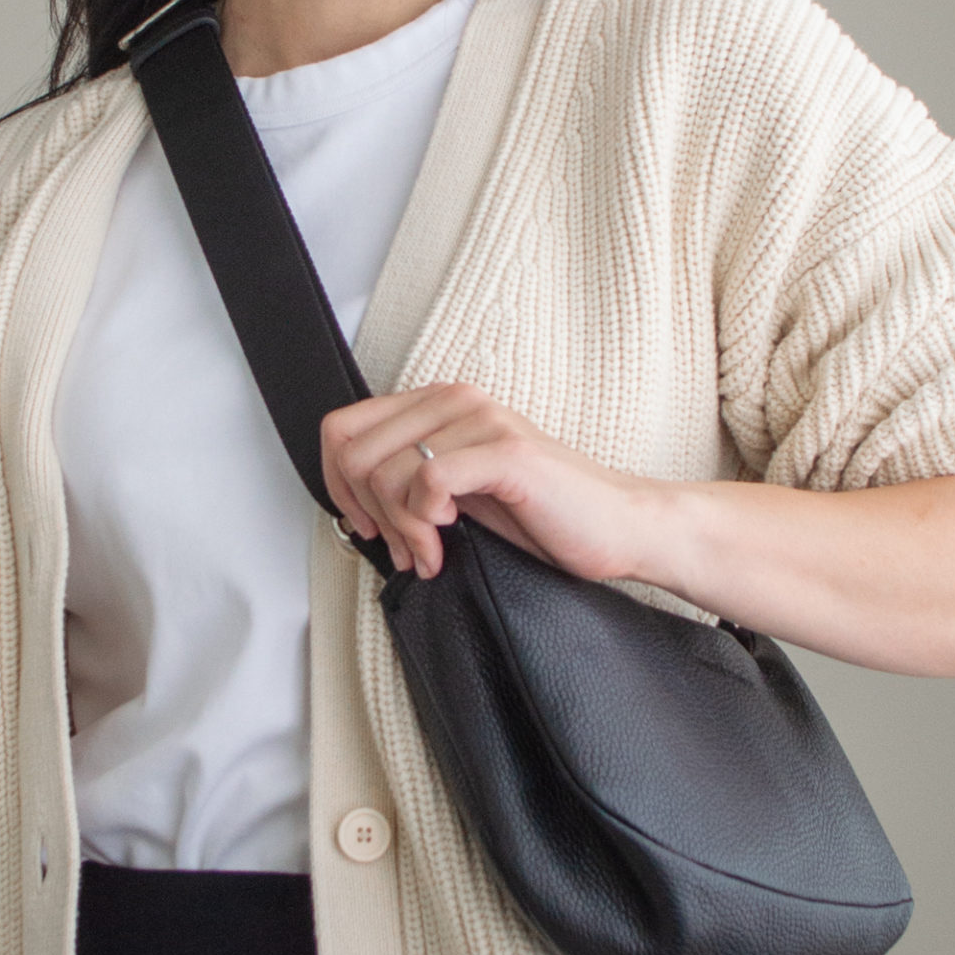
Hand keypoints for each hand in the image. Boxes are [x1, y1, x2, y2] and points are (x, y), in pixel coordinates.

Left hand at [320, 381, 673, 580]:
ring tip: (430, 554)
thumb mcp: (460, 492)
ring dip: (399, 529)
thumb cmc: (545, 514)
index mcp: (440, 405)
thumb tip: (353, 500)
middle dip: (367, 513)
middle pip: (354, 452)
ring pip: (386, 471)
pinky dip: (424, 525)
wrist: (617, 526)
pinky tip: (448, 543)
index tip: (367, 525)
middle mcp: (456, 401)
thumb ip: (410, 479)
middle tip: (403, 549)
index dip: (338, 486)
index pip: (342, 429)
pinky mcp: (505, 452)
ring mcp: (482, 421)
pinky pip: (427, 481)